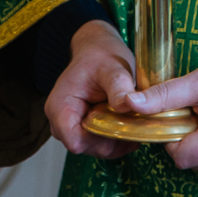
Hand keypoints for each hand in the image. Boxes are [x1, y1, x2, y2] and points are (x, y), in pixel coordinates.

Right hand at [44, 19, 137, 158]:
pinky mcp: (83, 127)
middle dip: (113, 139)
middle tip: (136, 123)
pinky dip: (115, 136)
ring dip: (116, 138)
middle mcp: (60, 121)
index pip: (76, 142)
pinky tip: (130, 124)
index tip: (123, 127)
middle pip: (87, 146)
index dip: (101, 140)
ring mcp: (71, 126)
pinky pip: (99, 142)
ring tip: (134, 121)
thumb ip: (119, 87)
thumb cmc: (101, 55)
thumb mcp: (113, 67)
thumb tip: (128, 105)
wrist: (98, 49)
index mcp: (60, 107)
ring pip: (95, 147)